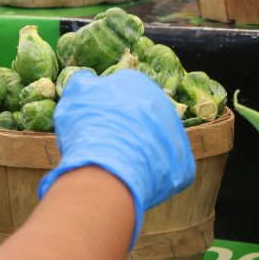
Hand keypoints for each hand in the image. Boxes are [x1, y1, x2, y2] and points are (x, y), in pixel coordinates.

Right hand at [39, 69, 195, 245]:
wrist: (108, 169)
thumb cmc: (88, 128)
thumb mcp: (74, 96)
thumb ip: (83, 83)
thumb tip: (88, 80)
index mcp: (136, 83)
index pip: (123, 91)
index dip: (107, 108)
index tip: (96, 123)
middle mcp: (163, 104)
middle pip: (143, 117)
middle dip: (128, 129)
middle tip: (107, 145)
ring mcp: (177, 135)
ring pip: (156, 143)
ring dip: (141, 151)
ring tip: (119, 165)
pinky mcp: (184, 166)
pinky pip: (167, 170)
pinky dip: (153, 176)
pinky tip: (134, 179)